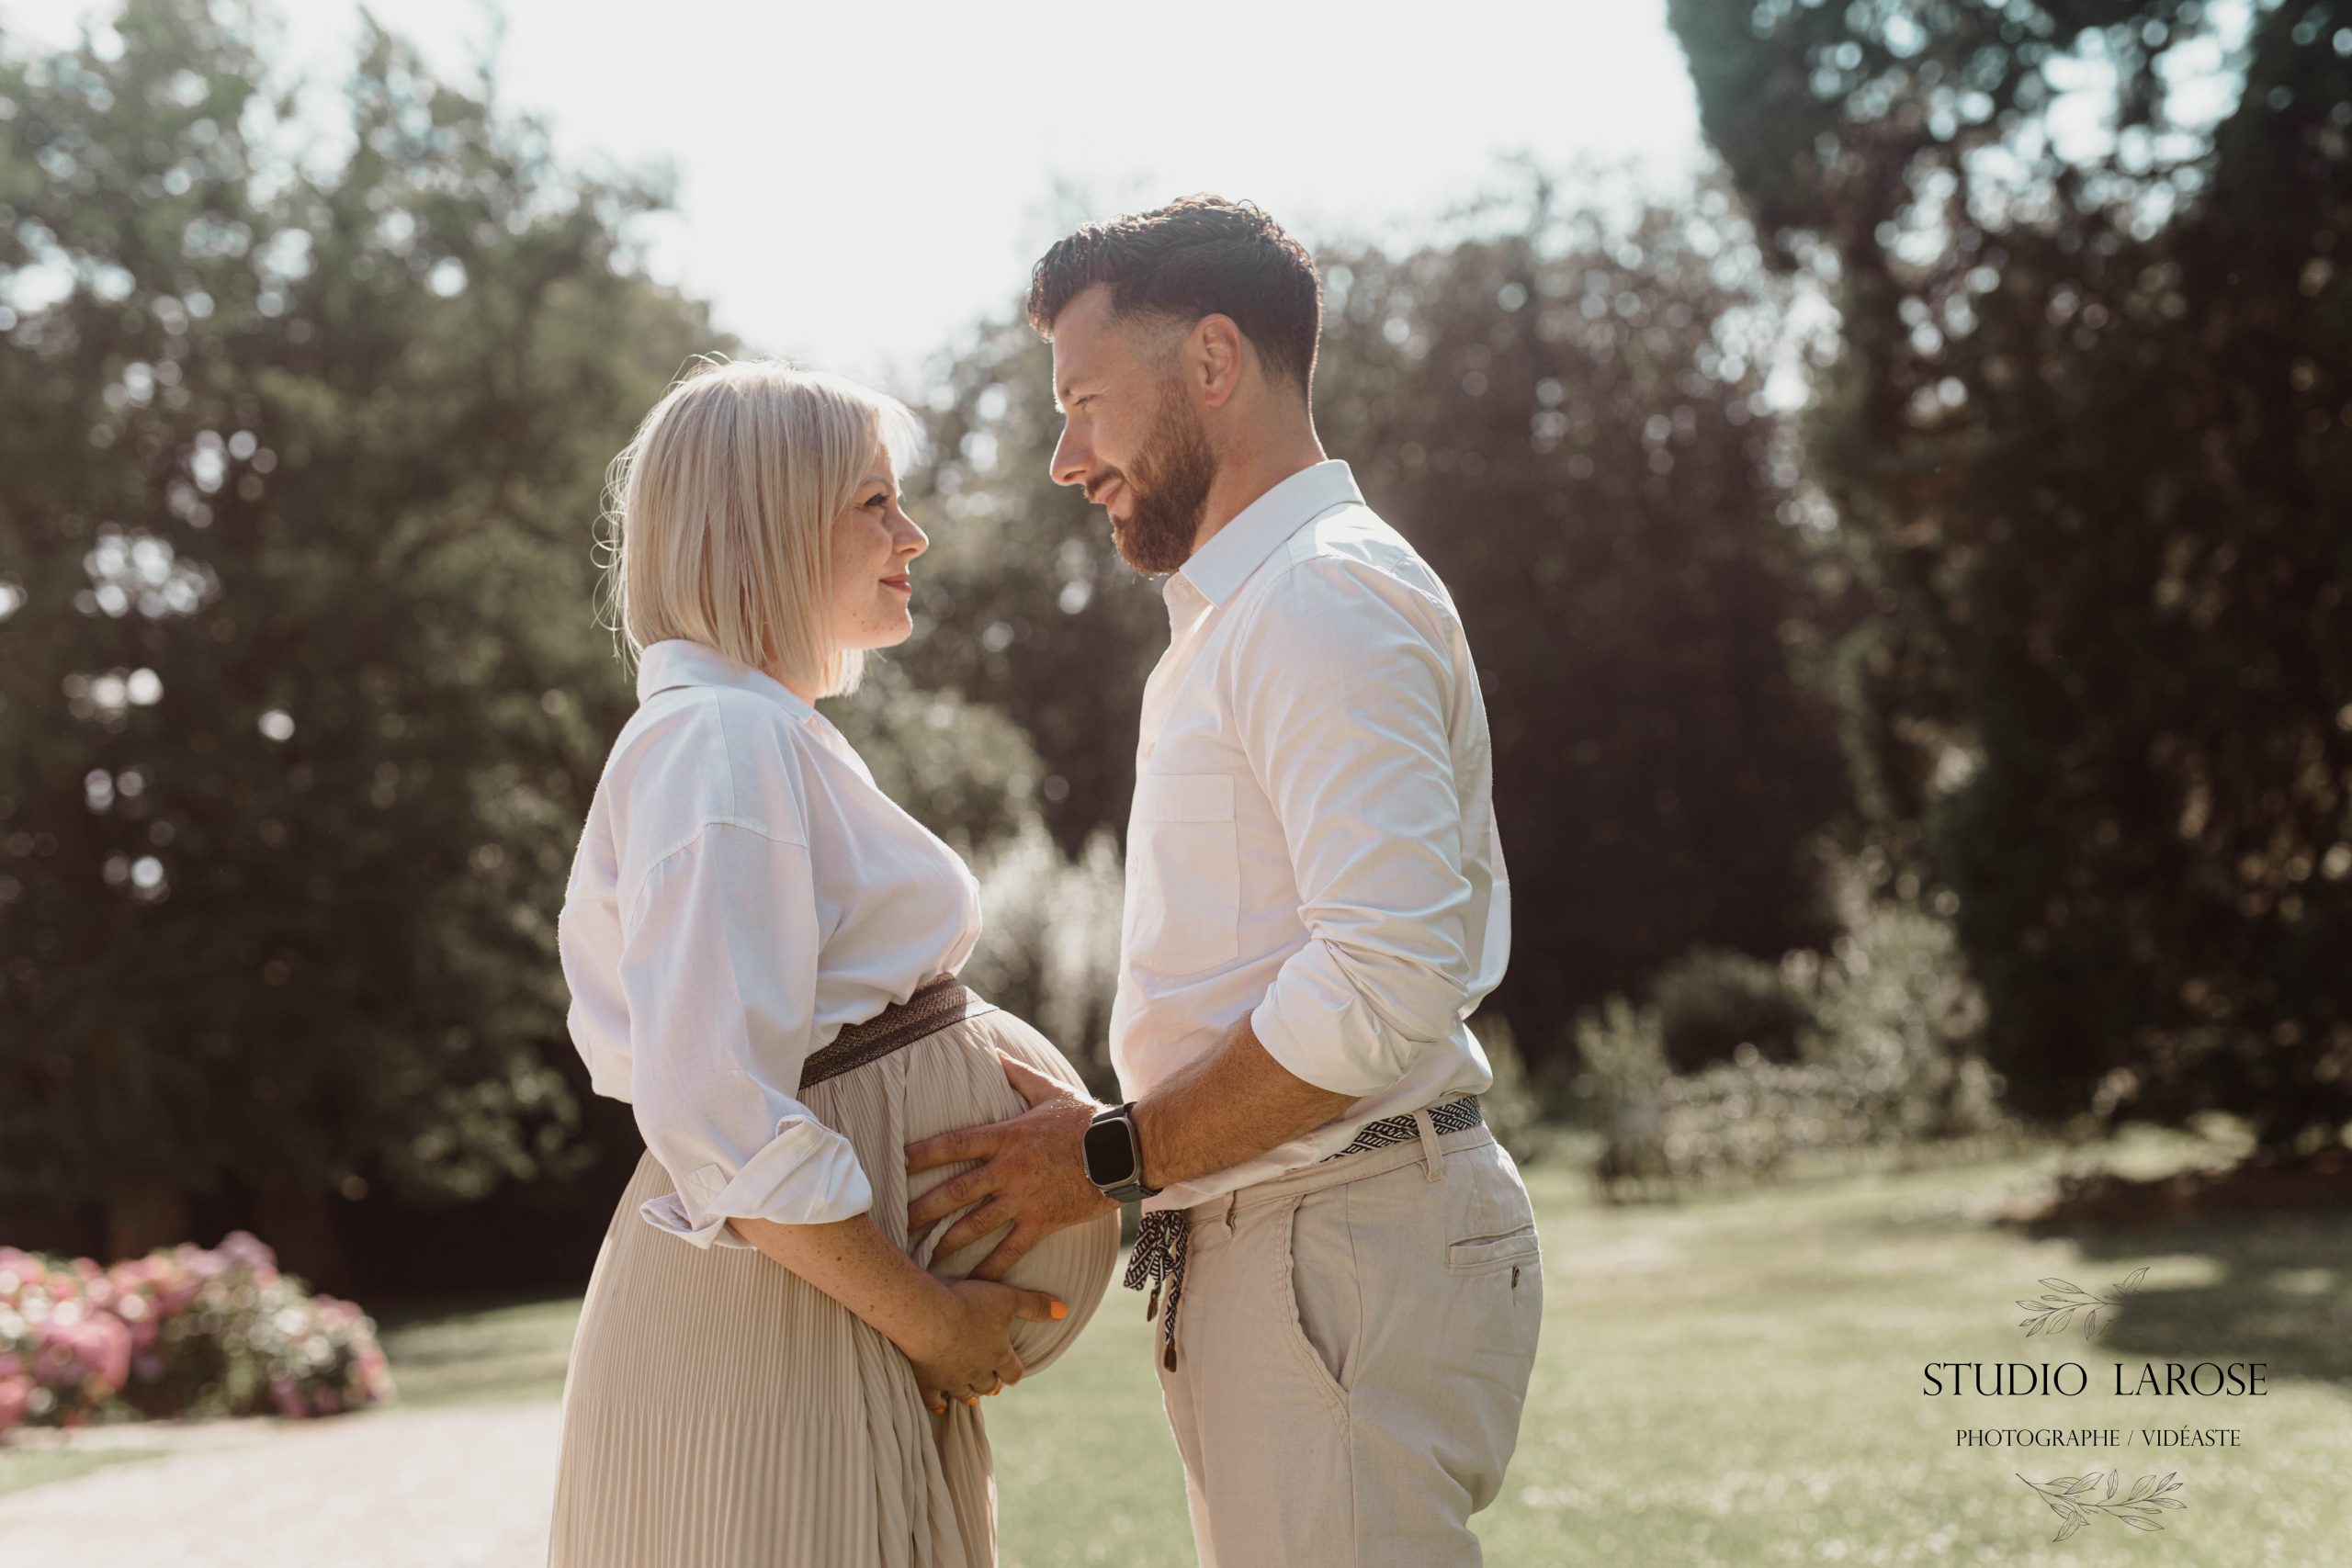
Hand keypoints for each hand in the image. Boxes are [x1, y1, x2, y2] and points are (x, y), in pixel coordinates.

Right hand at [903, 1278, 1064, 1414]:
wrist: (929, 1318)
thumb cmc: (970, 1305)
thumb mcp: (1008, 1299)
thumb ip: (1035, 1306)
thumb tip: (1063, 1311)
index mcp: (998, 1354)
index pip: (1013, 1372)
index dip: (1014, 1374)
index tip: (1012, 1376)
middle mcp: (978, 1372)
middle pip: (990, 1385)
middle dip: (993, 1385)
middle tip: (993, 1385)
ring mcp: (953, 1379)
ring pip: (965, 1393)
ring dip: (970, 1394)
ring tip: (973, 1396)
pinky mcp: (928, 1381)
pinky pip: (934, 1399)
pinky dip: (939, 1404)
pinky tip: (941, 1407)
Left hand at [905, 1051, 1120, 1280]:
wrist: (1124, 1151)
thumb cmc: (1087, 1119)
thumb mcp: (1050, 1090)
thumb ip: (1018, 1074)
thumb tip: (994, 1050)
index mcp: (1007, 1137)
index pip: (955, 1144)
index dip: (923, 1153)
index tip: (897, 1163)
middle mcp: (1009, 1170)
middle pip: (956, 1191)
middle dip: (924, 1208)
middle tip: (897, 1223)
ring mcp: (1024, 1199)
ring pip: (976, 1225)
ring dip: (947, 1242)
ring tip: (923, 1258)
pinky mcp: (1042, 1221)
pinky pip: (1011, 1249)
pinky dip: (990, 1268)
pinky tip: (972, 1283)